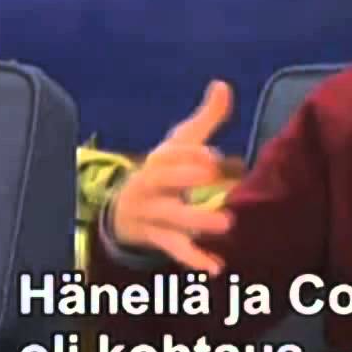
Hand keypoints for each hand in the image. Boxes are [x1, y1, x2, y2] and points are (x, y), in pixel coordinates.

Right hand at [110, 80, 234, 274]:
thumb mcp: (181, 143)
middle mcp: (151, 184)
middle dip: (189, 180)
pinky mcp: (157, 238)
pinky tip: (216, 268)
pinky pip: (173, 250)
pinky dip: (193, 259)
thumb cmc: (164, 171)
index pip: (172, 154)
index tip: (215, 158)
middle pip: (165, 181)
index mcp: (159, 159)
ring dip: (198, 222)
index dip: (191, 155)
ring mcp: (152, 213)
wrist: (124, 209)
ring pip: (172, 218)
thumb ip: (206, 118)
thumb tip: (223, 84)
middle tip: (221, 181)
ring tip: (228, 224)